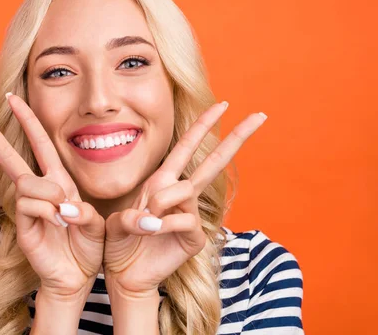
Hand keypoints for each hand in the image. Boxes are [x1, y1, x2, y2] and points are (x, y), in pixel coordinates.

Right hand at [0, 94, 104, 296]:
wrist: (79, 277)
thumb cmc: (88, 246)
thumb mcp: (94, 222)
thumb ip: (82, 211)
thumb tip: (61, 207)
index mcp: (57, 181)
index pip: (39, 143)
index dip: (27, 119)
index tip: (11, 97)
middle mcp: (38, 191)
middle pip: (8, 155)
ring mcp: (27, 208)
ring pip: (25, 182)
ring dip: (47, 194)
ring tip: (64, 216)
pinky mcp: (22, 227)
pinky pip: (27, 205)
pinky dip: (47, 211)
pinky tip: (59, 224)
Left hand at [103, 102, 266, 295]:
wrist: (123, 273)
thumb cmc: (119, 242)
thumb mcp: (118, 220)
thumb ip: (133, 214)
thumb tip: (154, 217)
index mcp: (163, 181)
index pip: (186, 147)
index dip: (203, 125)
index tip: (223, 104)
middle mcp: (180, 194)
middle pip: (214, 161)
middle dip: (236, 137)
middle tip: (259, 116)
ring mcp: (191, 215)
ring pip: (187, 190)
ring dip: (163, 201)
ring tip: (145, 219)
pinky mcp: (195, 237)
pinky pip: (185, 219)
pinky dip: (165, 223)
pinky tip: (152, 232)